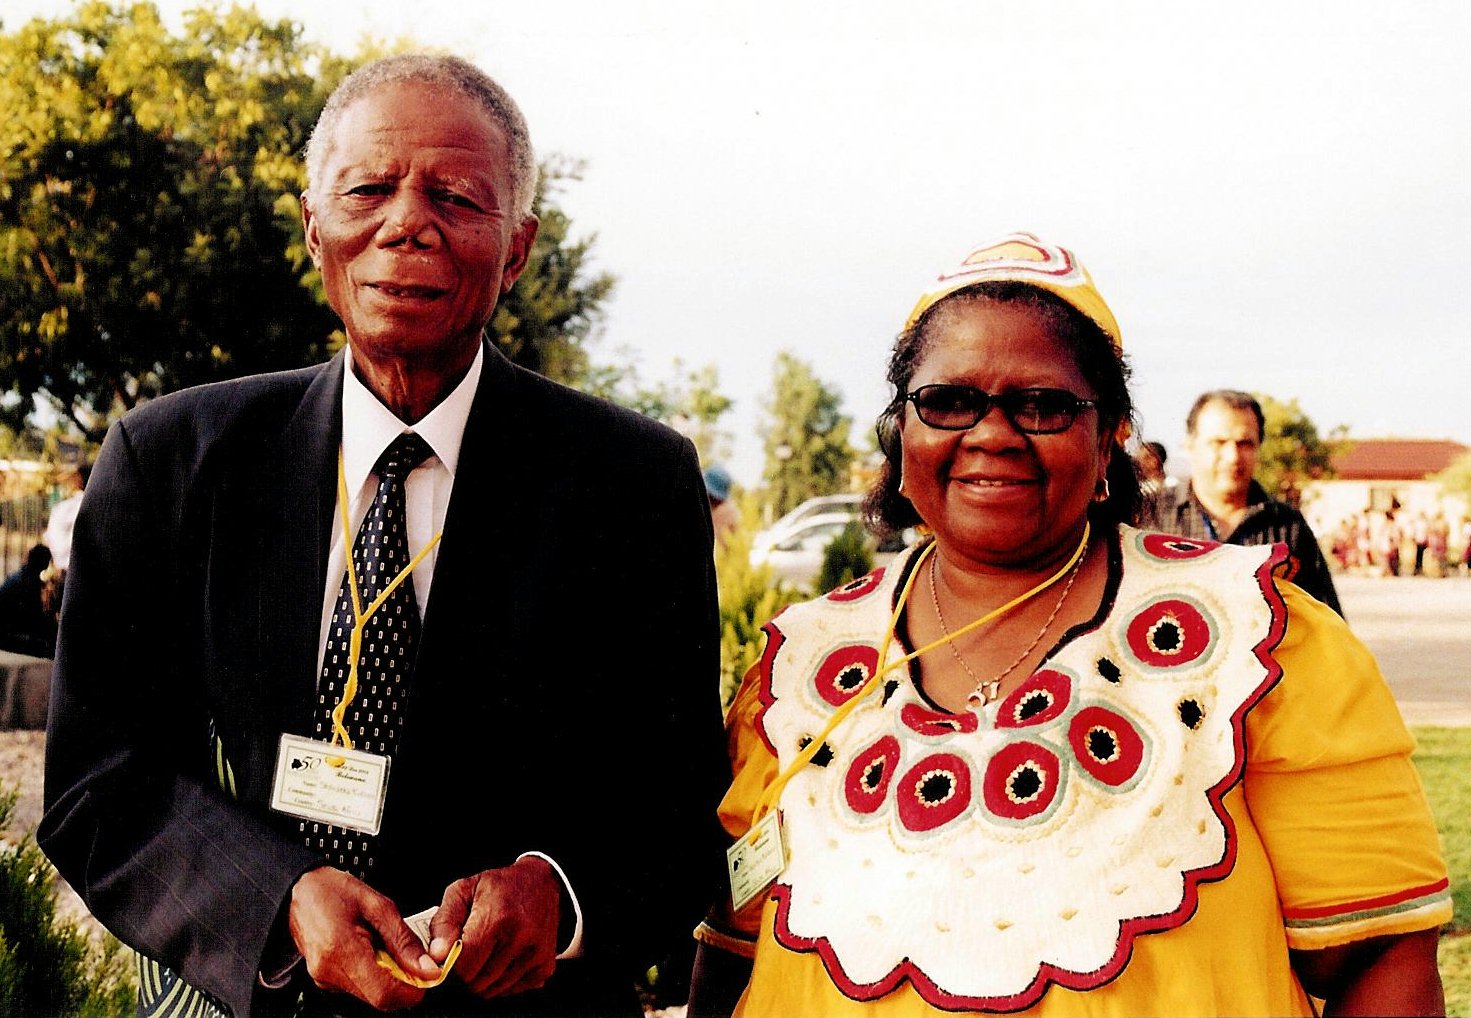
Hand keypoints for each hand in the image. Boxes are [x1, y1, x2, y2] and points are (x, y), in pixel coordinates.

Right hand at [289, 866, 438, 1009]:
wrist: (297, 890)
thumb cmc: (332, 890)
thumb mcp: (377, 904)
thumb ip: (403, 939)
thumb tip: (426, 966)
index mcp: (342, 951)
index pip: (384, 993)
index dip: (413, 989)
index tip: (429, 974)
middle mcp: (329, 972)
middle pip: (379, 998)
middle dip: (403, 982)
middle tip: (412, 956)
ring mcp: (324, 979)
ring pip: (370, 994)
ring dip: (388, 977)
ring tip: (384, 944)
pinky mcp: (324, 979)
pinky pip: (358, 986)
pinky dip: (373, 973)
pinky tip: (371, 949)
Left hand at [428, 856, 560, 998]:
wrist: (542, 884)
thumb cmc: (500, 887)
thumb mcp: (464, 890)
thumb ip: (444, 922)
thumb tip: (437, 955)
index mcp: (498, 918)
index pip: (464, 966)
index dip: (453, 962)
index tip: (456, 950)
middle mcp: (520, 938)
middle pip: (477, 981)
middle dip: (468, 971)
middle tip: (473, 949)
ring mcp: (536, 955)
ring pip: (493, 990)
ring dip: (484, 977)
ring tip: (489, 951)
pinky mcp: (544, 967)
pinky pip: (510, 991)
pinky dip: (502, 981)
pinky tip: (504, 959)